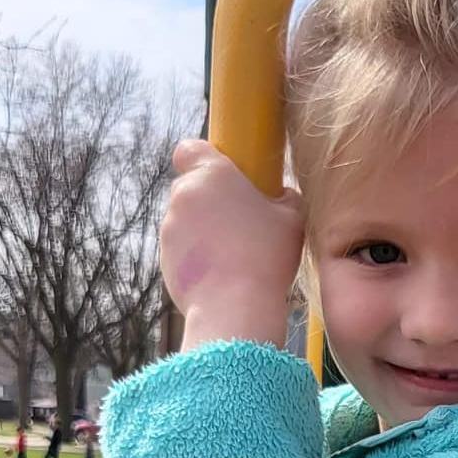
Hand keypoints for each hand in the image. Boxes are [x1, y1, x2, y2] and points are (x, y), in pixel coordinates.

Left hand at [162, 138, 302, 349]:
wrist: (235, 308)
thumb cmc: (266, 256)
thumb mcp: (293, 218)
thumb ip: (285, 197)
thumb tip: (281, 196)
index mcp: (212, 175)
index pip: (190, 148)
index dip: (204, 159)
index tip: (225, 177)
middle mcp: (183, 196)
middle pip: (192, 188)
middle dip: (212, 202)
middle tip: (242, 224)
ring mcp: (169, 229)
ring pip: (187, 221)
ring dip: (206, 232)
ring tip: (235, 256)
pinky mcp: (164, 259)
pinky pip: (183, 250)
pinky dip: (198, 258)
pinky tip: (223, 275)